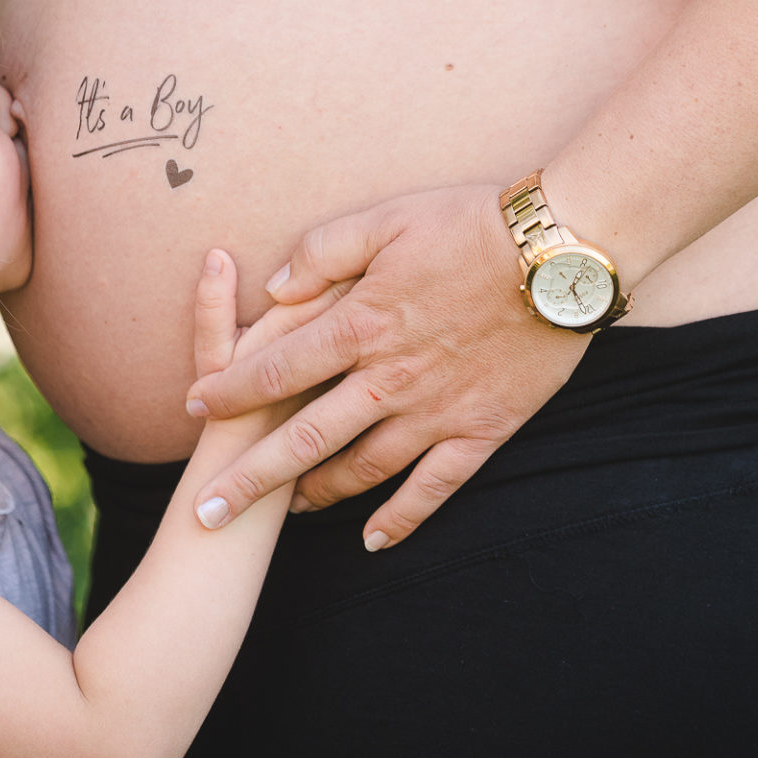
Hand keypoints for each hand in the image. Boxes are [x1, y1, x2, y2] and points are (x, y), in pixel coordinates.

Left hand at [185, 186, 593, 548]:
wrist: (562, 254)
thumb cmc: (472, 224)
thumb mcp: (386, 218)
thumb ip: (324, 251)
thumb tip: (274, 288)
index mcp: (359, 324)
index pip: (275, 368)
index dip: (230, 391)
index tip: (194, 409)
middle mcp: (387, 378)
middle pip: (302, 438)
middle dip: (249, 479)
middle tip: (206, 514)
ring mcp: (435, 411)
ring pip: (361, 468)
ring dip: (316, 496)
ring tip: (283, 515)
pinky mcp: (481, 430)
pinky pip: (434, 487)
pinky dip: (402, 518)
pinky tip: (374, 540)